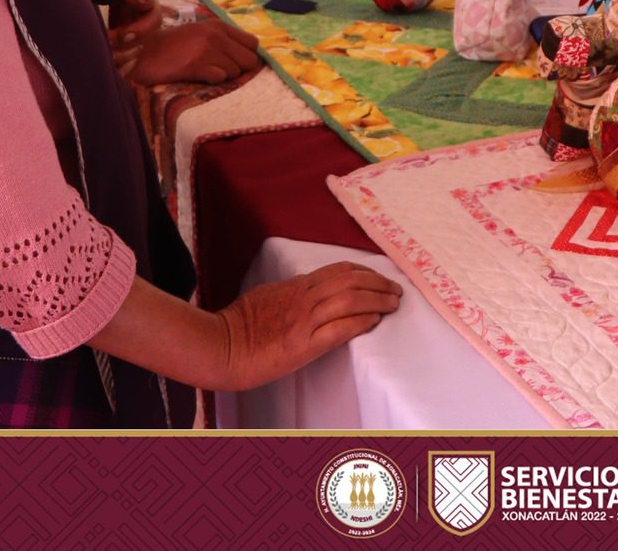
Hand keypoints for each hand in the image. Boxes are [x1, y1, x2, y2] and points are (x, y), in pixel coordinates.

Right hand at [116, 16, 260, 87]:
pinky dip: (213, 81)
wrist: (146, 54)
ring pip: (235, 71)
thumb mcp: (201, 34)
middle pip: (249, 60)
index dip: (248, 55)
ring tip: (205, 71)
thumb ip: (223, 40)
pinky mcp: (196, 65)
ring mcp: (206, 50)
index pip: (253, 42)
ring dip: (223, 76)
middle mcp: (215, 35)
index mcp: (218, 26)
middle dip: (240, 69)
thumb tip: (249, 57)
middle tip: (222, 71)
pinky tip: (199, 76)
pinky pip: (220, 78)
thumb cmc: (174, 46)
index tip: (237, 62)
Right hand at [212, 262, 402, 389]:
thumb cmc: (239, 324)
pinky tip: (374, 321)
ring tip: (393, 303)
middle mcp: (304, 298)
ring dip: (378, 299)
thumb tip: (310, 291)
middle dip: (378, 283)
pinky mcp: (303, 344)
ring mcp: (304, 320)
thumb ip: (292, 292)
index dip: (365, 271)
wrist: (221, 346)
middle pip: (350, 280)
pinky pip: (339, 328)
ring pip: (350, 299)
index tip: (379, 277)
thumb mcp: (268, 295)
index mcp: (296, 285)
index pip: (338, 270)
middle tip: (396, 290)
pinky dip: (361, 321)